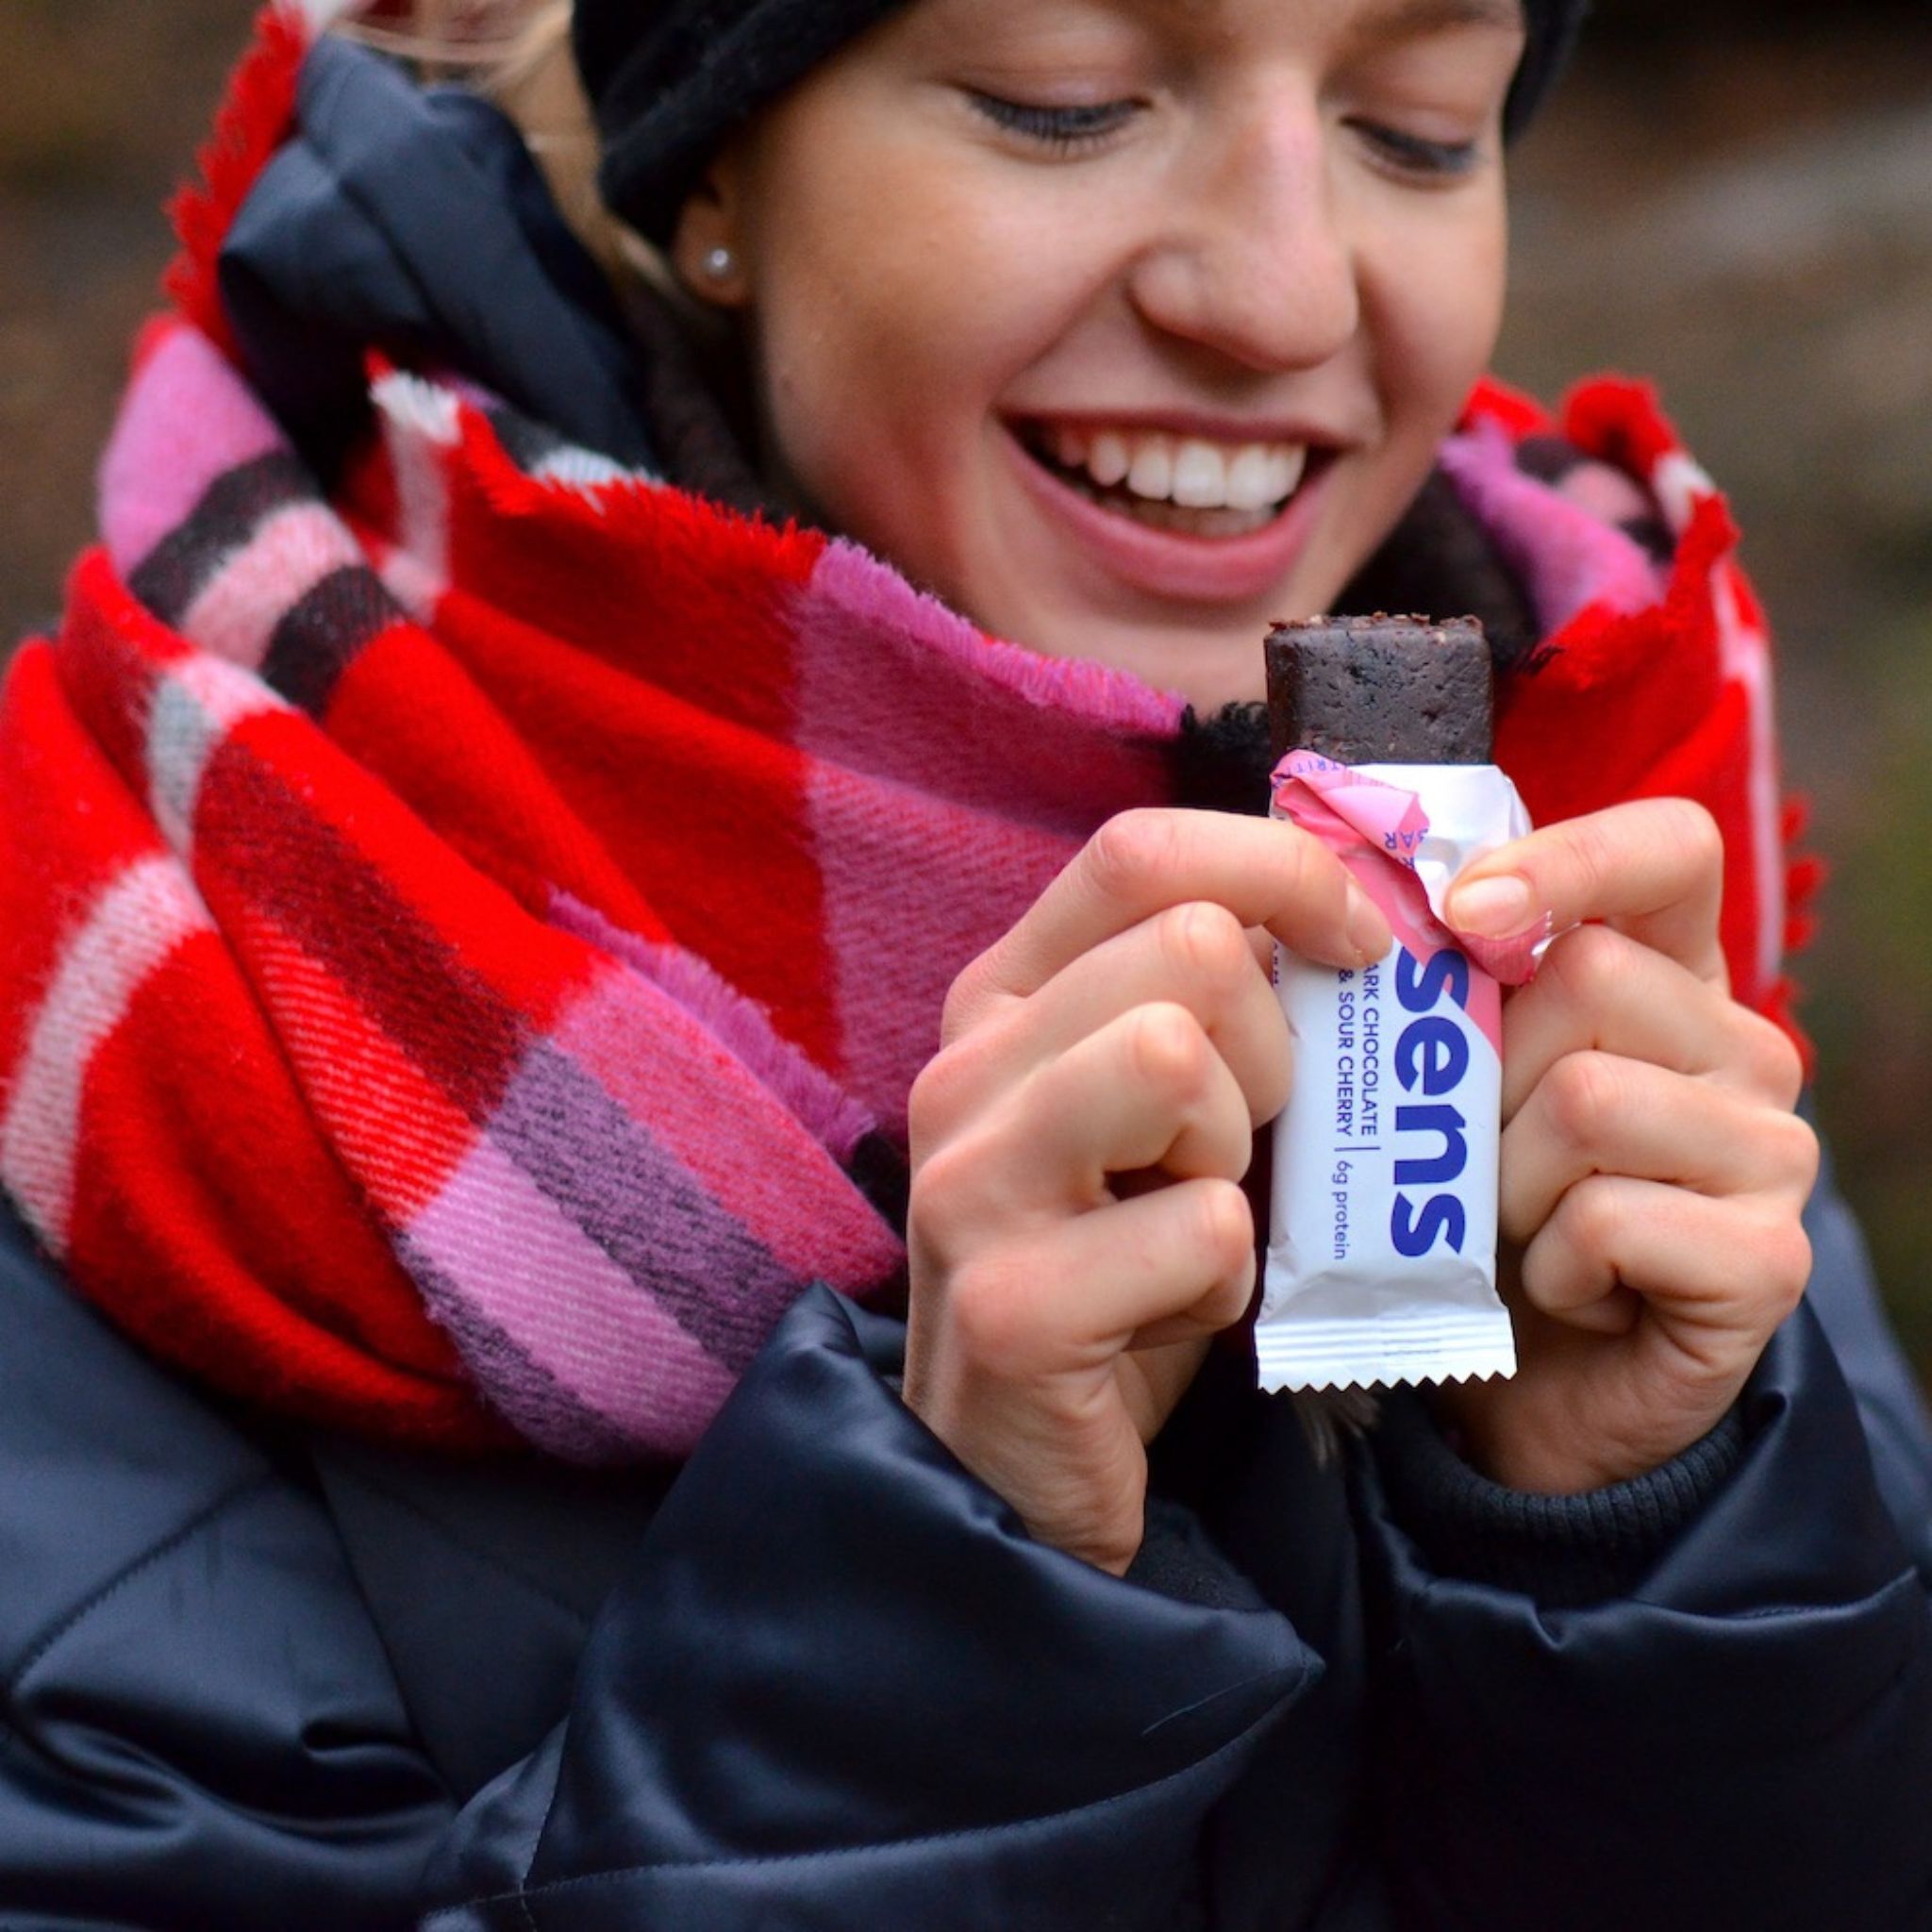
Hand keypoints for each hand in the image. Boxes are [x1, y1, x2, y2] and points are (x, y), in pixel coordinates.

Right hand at [903, 809, 1390, 1571]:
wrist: (1019, 1462)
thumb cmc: (1119, 1262)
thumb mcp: (1158, 1112)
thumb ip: (1220, 1004)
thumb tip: (1371, 906)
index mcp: (1003, 1001)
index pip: (1139, 852)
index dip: (1282, 870)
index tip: (1366, 947)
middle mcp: (966, 1071)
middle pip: (1189, 949)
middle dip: (1276, 1048)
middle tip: (1248, 1143)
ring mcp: (973, 1183)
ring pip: (1174, 1055)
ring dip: (1238, 1153)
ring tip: (1203, 1219)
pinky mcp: (1013, 1302)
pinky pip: (1202, 1228)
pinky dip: (1230, 1279)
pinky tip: (1182, 1312)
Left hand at [1437, 799, 1817, 1491]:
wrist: (1521, 1393)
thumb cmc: (1466, 1213)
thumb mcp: (1436, 1084)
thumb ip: (1416, 986)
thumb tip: (1330, 891)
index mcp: (1667, 974)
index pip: (1668, 848)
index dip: (1567, 859)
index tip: (1462, 911)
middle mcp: (1741, 1045)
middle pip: (1589, 977)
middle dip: (1482, 1073)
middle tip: (1477, 1152)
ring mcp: (1770, 1150)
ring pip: (1585, 1099)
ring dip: (1504, 1182)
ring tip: (1516, 1226)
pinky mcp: (1767, 1259)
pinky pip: (1608, 1220)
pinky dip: (1548, 1267)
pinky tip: (1562, 1289)